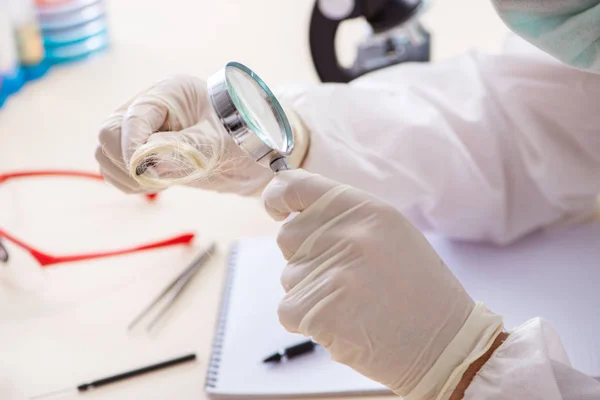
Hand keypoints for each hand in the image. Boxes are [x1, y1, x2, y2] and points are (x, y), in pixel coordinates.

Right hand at [95, 75, 273, 194]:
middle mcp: (149, 107)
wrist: (251, 151)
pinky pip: (114, 169)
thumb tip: (147, 164)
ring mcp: (141, 129)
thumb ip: (184, 149)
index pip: (133, 117)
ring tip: (164, 181)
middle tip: (159, 178)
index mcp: (169, 93)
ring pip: (106, 153)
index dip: (133, 146)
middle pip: (109, 133)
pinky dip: (129, 182)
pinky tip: (158, 182)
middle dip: (128, 161)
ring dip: (127, 174)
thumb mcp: (218, 142)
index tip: (145, 171)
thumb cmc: (242, 137)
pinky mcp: (140, 150)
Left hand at [262, 170, 503, 397]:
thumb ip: (343, 216)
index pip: (296, 187)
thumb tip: (291, 211)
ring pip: (290, 276)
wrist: (444, 343)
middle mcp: (346, 234)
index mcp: (365, 208)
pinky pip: (288, 309)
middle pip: (288, 236)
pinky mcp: (319, 310)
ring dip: (311, 290)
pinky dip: (308, 319)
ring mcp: (331, 273)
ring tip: (354, 302)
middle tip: (346, 275)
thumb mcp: (388, 232)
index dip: (278, 196)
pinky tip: (344, 322)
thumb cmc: (416, 287)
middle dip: (305, 255)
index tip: (275, 205)